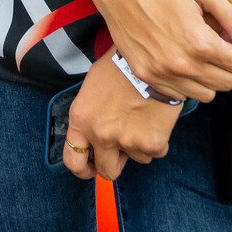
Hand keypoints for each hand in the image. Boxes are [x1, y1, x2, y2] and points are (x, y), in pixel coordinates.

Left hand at [61, 57, 181, 180]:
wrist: (152, 60)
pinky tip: (156, 118)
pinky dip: (158, 140)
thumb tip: (93, 137)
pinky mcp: (150, 144)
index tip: (91, 168)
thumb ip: (90, 117)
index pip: (73, 160)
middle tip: (123, 150)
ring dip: (139, 145)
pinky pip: (155, 152)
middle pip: (106, 171)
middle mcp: (100, 134)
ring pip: (136, 159)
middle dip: (115, 163)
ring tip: (143, 119)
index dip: (82, 169)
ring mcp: (126, 141)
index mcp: (81, 119)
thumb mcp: (92, 88)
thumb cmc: (121, 66)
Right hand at [84, 0, 231, 101]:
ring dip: (207, 77)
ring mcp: (160, 72)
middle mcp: (179, 63)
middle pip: (225, 83)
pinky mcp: (145, 74)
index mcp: (197, 41)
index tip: (227, 39)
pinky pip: (178, 95)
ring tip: (197, 54)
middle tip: (214, 46)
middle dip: (226, 65)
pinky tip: (178, 59)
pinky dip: (184, 82)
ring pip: (204, 94)